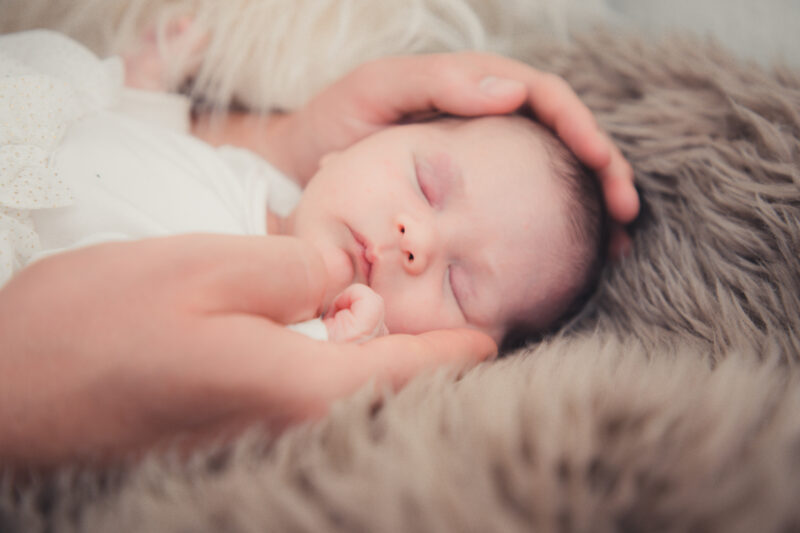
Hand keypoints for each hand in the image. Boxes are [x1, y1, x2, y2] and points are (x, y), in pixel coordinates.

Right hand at [0, 235, 494, 466]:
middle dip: (424, 366)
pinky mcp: (223, 445)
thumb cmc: (94, 329)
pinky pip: (301, 415)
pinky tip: (321, 354)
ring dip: (377, 376)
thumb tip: (344, 275)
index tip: (490, 337)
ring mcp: (253, 448)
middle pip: (383, 399)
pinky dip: (330, 385)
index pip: (408, 372)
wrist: (3, 397)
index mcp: (299, 387)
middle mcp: (288, 432)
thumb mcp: (204, 267)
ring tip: (395, 339)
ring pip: (344, 408)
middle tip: (455, 334)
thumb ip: (297, 269)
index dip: (455, 351)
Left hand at [193, 53, 637, 226]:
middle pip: (564, 137)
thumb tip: (511, 92)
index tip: (604, 167)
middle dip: (603, 171)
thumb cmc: (334, 123)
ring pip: (553, 173)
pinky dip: (553, 225)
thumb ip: (437, 85)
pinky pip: (523, 202)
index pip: (547, 99)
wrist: (300, 164)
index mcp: (473, 86)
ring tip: (614, 243)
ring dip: (589, 204)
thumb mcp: (377, 91)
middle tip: (626, 215)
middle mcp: (486, 118)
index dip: (582, 130)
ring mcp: (481, 156)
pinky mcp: (470, 191)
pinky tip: (570, 254)